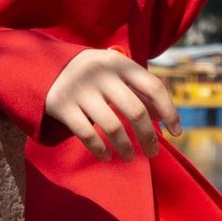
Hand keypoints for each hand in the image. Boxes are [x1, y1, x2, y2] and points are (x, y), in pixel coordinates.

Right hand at [42, 47, 179, 161]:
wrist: (44, 65)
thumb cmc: (93, 73)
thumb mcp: (116, 72)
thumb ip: (139, 89)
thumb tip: (164, 117)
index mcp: (120, 63)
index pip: (153, 87)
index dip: (169, 111)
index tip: (176, 132)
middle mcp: (101, 74)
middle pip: (135, 111)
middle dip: (148, 137)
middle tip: (153, 152)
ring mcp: (80, 89)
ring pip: (112, 127)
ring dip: (125, 147)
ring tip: (130, 157)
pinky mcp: (62, 105)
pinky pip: (87, 134)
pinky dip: (100, 149)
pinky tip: (107, 157)